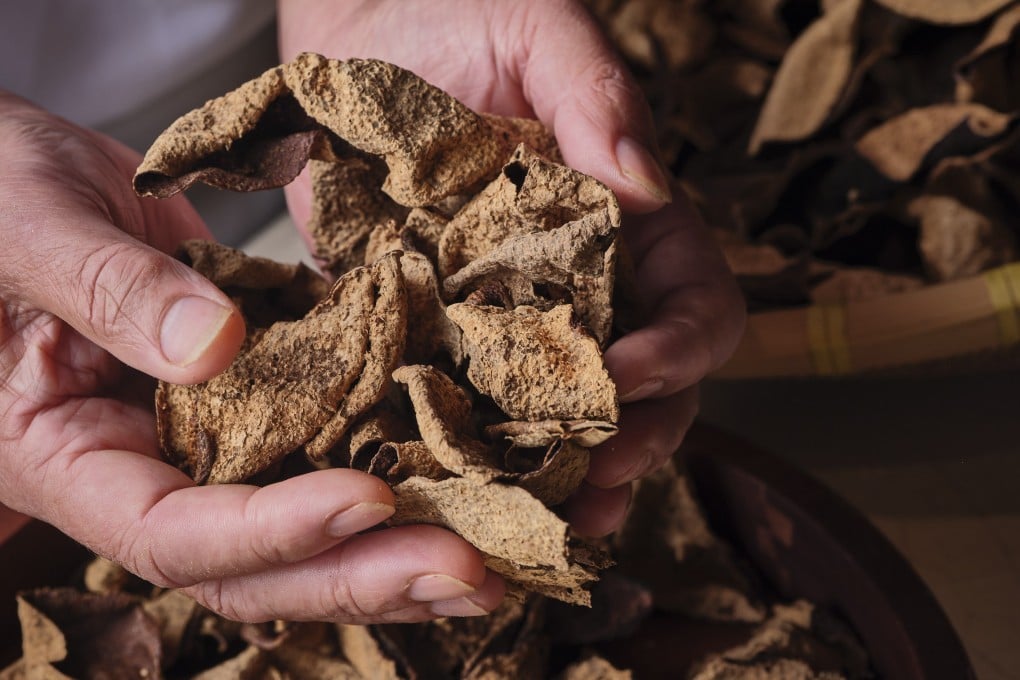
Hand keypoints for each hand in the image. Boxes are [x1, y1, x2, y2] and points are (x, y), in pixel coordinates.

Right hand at [0, 92, 501, 622]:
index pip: (175, 531)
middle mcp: (148, 469)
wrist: (20, 179)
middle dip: (363, 572)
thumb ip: (108, 290)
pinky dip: (392, 458)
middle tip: (469, 570)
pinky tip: (467, 466)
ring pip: (303, 522)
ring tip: (492, 550)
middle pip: (258, 564)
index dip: (273, 531)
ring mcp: (210, 440)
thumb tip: (212, 347)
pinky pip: (324, 442)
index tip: (366, 496)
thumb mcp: (28, 229)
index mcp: (69, 456)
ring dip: (397, 542)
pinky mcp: (257, 397)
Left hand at [278, 0, 746, 534]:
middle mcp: (576, 285)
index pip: (692, 301)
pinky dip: (462, 453)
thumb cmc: (456, 11)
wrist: (355, 26)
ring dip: (559, 476)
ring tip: (542, 524)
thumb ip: (596, 97)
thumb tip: (649, 185)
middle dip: (632, 438)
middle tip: (598, 480)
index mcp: (626, 222)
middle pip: (642, 386)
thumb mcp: (539, 30)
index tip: (631, 371)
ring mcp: (503, 317)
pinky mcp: (427, 330)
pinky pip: (457, 404)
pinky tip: (450, 492)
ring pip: (555, 416)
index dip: (680, 348)